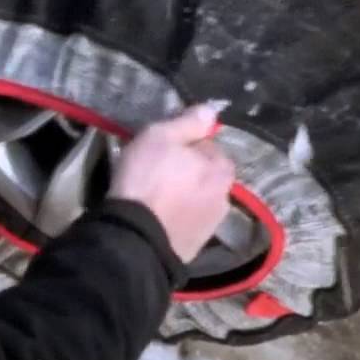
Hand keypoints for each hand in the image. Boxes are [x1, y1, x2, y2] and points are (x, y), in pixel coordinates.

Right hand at [109, 105, 235, 262]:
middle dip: (186, 171)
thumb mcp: (161, 136)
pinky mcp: (195, 247)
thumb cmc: (147, 179)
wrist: (135, 237)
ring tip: (154, 197)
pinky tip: (156, 216)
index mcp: (222, 169)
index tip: (162, 149)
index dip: (184, 145)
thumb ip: (189, 122)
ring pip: (196, 199)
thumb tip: (211, 112)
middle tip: (156, 171)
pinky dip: (176, 217)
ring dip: (182, 195)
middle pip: (203, 174)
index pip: (207, 146)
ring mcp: (211, 226)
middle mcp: (224, 198)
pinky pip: (186, 222)